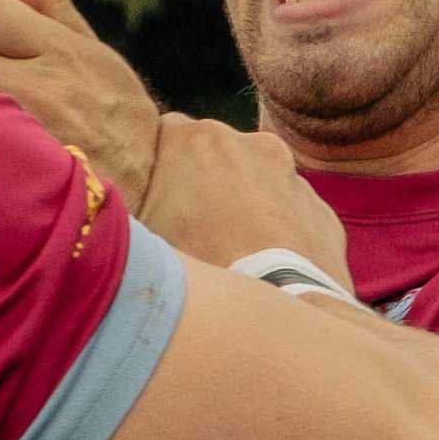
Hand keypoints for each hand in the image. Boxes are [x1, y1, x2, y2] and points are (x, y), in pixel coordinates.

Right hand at [139, 113, 355, 288]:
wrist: (282, 307)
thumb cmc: (202, 267)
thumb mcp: (141, 234)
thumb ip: (131, 205)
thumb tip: (117, 209)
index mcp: (198, 141)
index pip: (164, 132)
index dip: (156, 164)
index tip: (150, 194)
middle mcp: (251, 145)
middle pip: (215, 154)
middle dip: (203, 181)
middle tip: (188, 229)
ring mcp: (293, 177)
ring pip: (257, 181)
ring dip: (243, 205)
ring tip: (229, 252)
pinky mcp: (321, 212)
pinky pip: (290, 213)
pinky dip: (278, 231)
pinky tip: (263, 266)